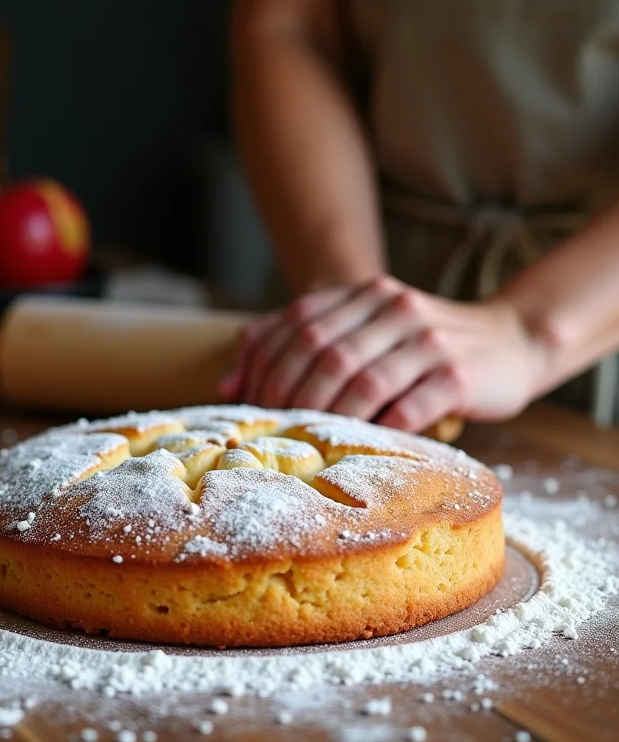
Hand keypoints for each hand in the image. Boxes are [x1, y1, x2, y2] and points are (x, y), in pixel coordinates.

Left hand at [219, 277, 542, 431]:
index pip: (299, 323)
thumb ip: (303, 344)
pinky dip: (380, 430)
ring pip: (363, 381)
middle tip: (272, 431)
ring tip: (309, 445)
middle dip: (288, 395)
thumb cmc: (425, 347)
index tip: (247, 402)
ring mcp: (430, 339)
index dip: (264, 365)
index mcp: (366, 293)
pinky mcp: (459, 374)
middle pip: (324, 352)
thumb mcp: (366, 330)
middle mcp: (395, 307)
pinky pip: (409, 407)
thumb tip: (230, 384)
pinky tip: (363, 448)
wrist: (512, 342)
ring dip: (329, 418)